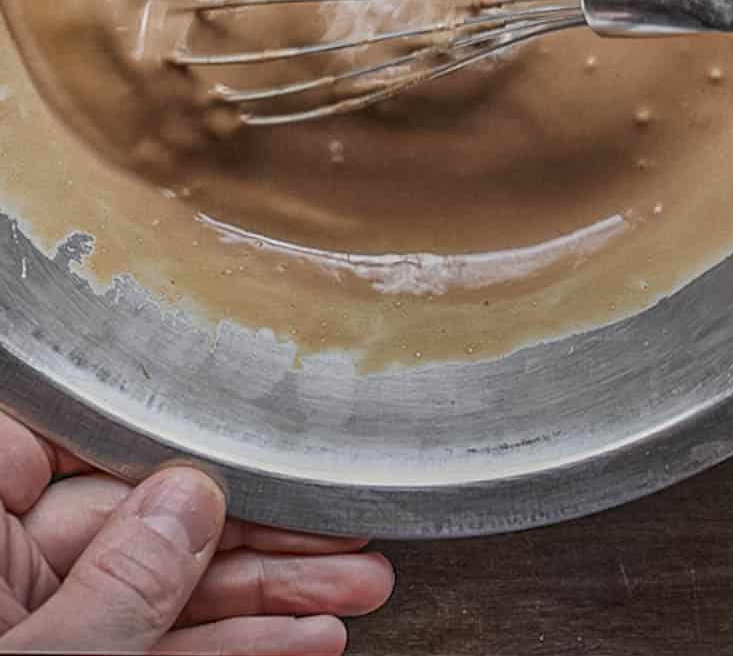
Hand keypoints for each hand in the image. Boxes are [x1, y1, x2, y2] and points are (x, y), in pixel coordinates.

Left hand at [0, 416, 392, 653]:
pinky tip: (302, 642)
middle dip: (253, 538)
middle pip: (143, 525)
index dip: (162, 439)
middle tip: (342, 537)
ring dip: (266, 601)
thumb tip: (189, 498)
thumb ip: (120, 584)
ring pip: (166, 598)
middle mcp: (0, 584)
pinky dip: (233, 652)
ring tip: (355, 593)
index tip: (246, 447)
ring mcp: (36, 639)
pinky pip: (159, 654)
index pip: (61, 446)